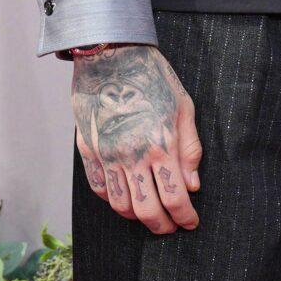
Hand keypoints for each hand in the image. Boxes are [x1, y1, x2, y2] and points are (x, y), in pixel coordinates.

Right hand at [71, 44, 201, 234]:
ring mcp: (107, 154)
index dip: (184, 217)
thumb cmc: (151, 76)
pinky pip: (98, 188)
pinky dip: (112, 200)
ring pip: (121, 205)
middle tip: (171, 227)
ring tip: (149, 215)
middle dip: (163, 226)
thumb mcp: (184, 106)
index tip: (190, 223)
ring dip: (137, 217)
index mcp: (160, 145)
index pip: (175, 198)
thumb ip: (190, 148)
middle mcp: (132, 155)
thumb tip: (192, 185)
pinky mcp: (88, 149)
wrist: (111, 52)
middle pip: (147, 211)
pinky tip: (125, 196)